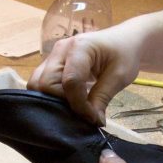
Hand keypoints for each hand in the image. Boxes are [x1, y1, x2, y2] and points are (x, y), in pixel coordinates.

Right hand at [28, 26, 142, 125]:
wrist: (123, 40)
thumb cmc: (124, 54)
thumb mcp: (119, 77)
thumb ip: (102, 98)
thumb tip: (91, 122)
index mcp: (80, 47)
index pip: (70, 81)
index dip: (79, 105)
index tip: (93, 118)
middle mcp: (61, 49)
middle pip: (45, 83)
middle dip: (61, 102)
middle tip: (81, 113)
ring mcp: (53, 56)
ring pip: (38, 84)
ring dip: (53, 100)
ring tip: (74, 107)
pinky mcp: (51, 64)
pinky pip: (42, 83)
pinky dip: (51, 96)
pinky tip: (69, 101)